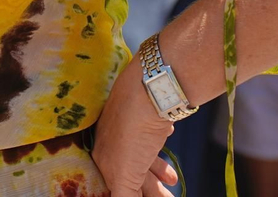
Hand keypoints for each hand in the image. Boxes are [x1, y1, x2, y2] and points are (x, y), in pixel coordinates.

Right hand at [92, 56, 181, 196]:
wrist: (149, 90)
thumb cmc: (133, 135)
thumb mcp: (124, 174)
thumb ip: (124, 195)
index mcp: (104, 159)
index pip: (117, 188)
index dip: (133, 195)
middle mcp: (112, 144)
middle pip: (133, 175)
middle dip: (151, 190)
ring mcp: (128, 129)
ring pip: (143, 156)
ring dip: (158, 172)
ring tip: (174, 180)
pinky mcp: (145, 117)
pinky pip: (151, 136)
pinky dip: (158, 144)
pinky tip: (167, 140)